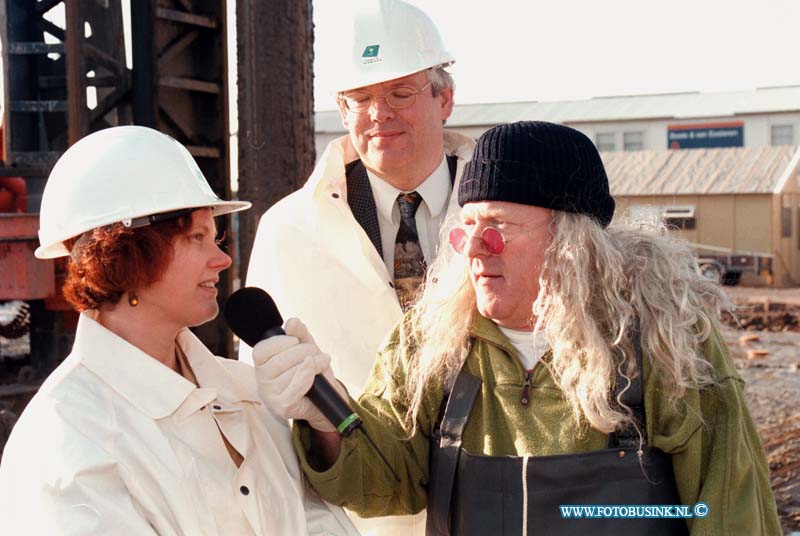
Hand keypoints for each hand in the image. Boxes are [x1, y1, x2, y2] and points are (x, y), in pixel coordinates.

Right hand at [253, 318, 345, 432]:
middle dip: (304, 351)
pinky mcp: (282, 406)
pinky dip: (308, 376)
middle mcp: (261, 380)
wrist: (324, 396)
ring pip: (290, 372)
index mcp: (262, 363)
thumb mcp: (306, 346)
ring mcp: (270, 395)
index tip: (295, 341)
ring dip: (313, 363)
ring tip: (321, 363)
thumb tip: (292, 322)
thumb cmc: (311, 369)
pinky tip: (315, 372)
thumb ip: (299, 332)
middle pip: (280, 360)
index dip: (281, 342)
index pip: (261, 350)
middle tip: (316, 353)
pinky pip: (295, 387)